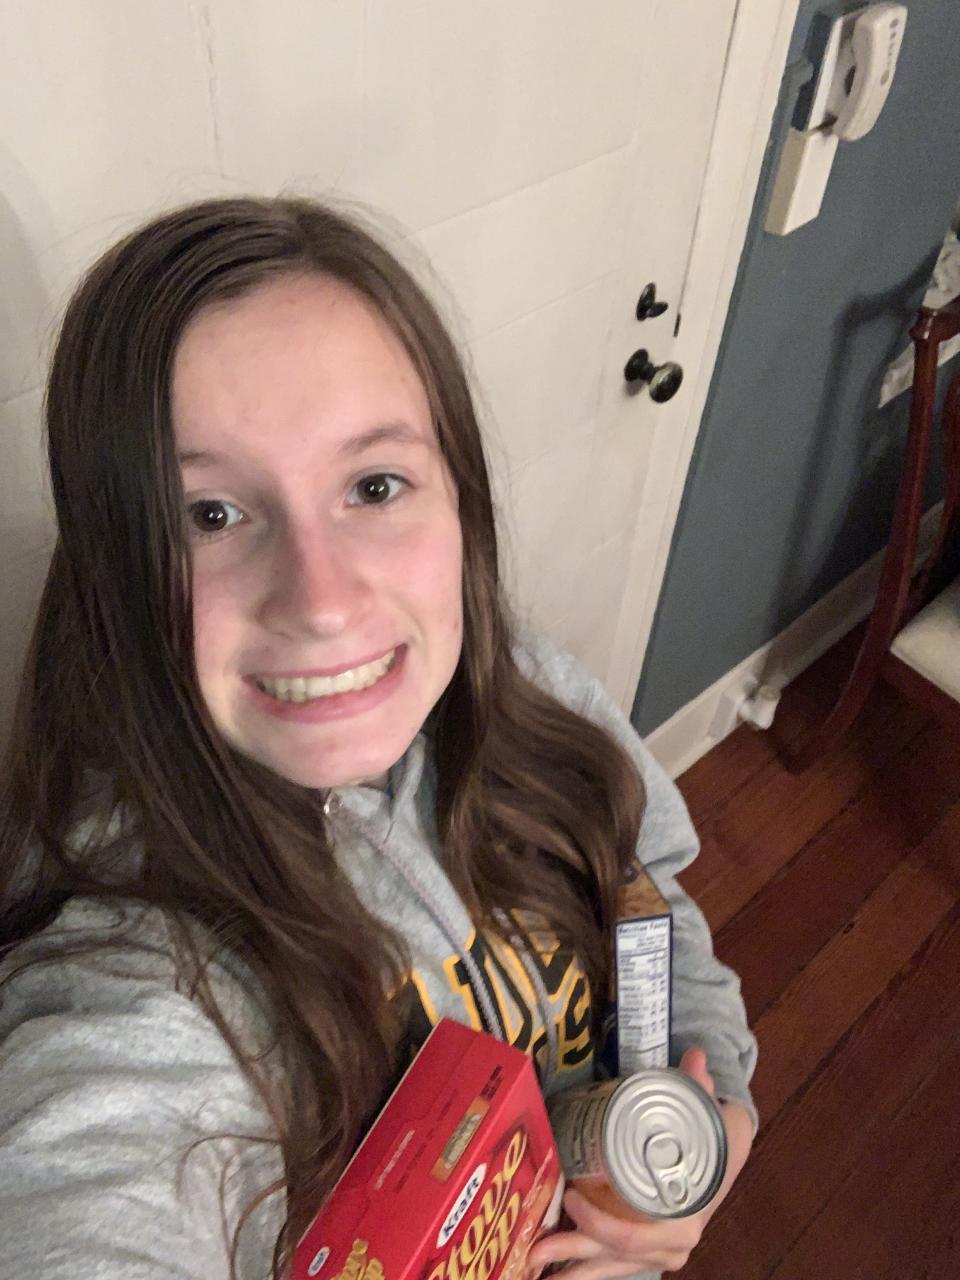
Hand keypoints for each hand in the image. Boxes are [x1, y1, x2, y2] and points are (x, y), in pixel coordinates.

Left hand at [528, 1049, 753, 1278]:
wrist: (726, 1160)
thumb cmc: (716, 1143)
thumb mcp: (716, 1117)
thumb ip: (701, 1089)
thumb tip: (694, 1057)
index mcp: (682, 1223)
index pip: (632, 1236)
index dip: (598, 1224)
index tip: (570, 1196)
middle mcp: (668, 1246)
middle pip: (612, 1255)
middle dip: (571, 1255)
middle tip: (534, 1250)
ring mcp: (656, 1254)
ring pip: (608, 1267)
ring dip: (572, 1270)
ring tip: (534, 1268)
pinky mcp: (644, 1251)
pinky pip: (612, 1265)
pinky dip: (586, 1269)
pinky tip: (556, 1271)